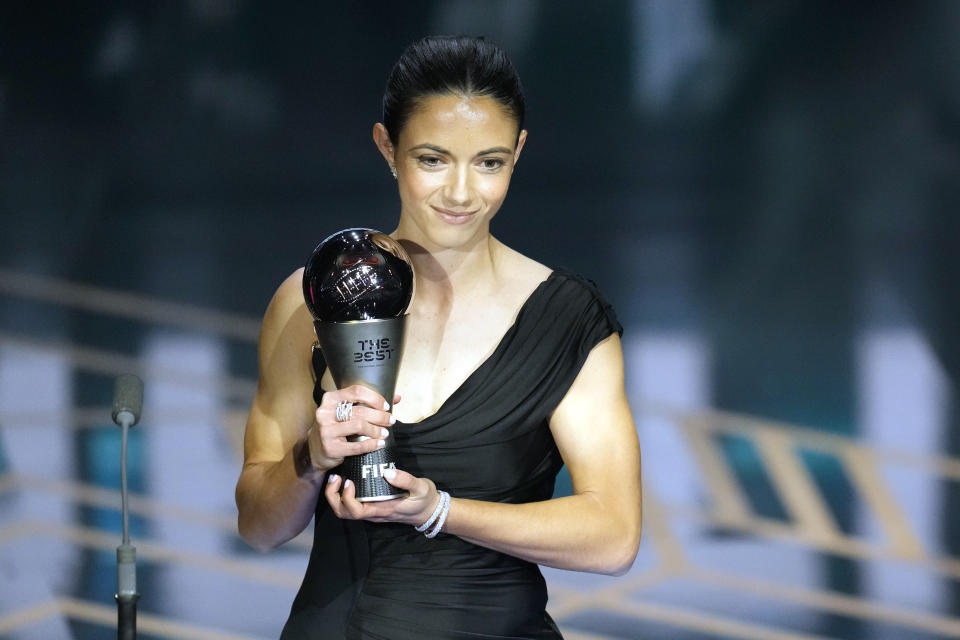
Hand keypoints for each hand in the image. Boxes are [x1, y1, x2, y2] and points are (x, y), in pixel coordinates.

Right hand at [306, 385, 398, 472]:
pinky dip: (371, 445)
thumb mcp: (345, 411)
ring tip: (385, 433)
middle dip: (379, 416)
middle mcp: (325, 413)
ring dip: (376, 430)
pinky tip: (379, 444)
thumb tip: (396, 397)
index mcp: (330, 399)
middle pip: (360, 411)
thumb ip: (368, 403)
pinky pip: (356, 446)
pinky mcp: (330, 448)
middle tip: (390, 420)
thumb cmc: (336, 426)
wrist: (316, 449)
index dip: (374, 398)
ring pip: (359, 426)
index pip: (356, 392)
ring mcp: (326, 431)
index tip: (386, 406)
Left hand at [325, 468, 440, 526]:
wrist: (430, 512)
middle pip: (344, 513)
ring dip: (337, 495)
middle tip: (336, 477)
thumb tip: (387, 472)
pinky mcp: (374, 506)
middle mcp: (373, 513)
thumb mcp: (421, 488)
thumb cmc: (425, 501)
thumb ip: (406, 480)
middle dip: (333, 497)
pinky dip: (345, 493)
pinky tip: (350, 477)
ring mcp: (372, 511)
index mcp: (382, 510)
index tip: (349, 481)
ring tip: (339, 477)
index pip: (355, 511)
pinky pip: (353, 504)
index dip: (346, 497)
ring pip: (346, 510)